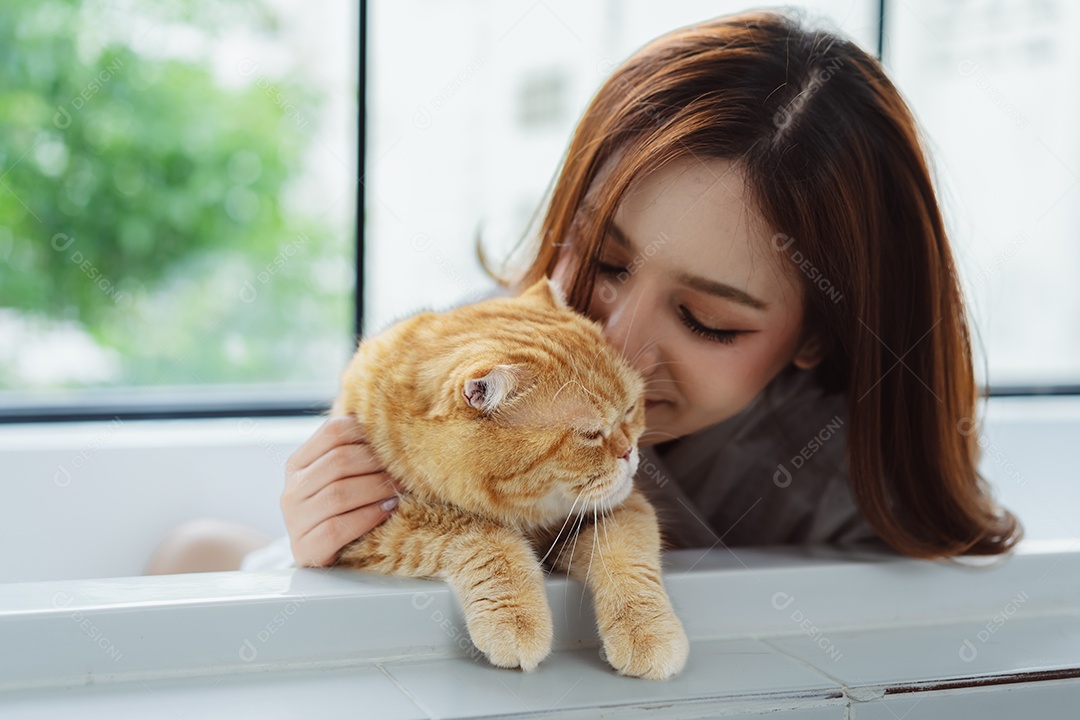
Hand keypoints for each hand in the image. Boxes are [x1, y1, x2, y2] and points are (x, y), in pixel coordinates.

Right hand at [282, 416, 402, 566]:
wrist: (320, 555)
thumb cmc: (340, 510)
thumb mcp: (339, 477)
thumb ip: (355, 451)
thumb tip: (391, 420)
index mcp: (298, 463)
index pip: (332, 432)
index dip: (367, 433)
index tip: (394, 442)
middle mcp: (292, 489)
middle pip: (339, 462)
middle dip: (378, 464)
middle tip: (405, 468)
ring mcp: (295, 520)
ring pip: (339, 494)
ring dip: (377, 489)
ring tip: (401, 489)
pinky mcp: (306, 548)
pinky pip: (337, 528)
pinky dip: (367, 517)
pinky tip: (387, 511)